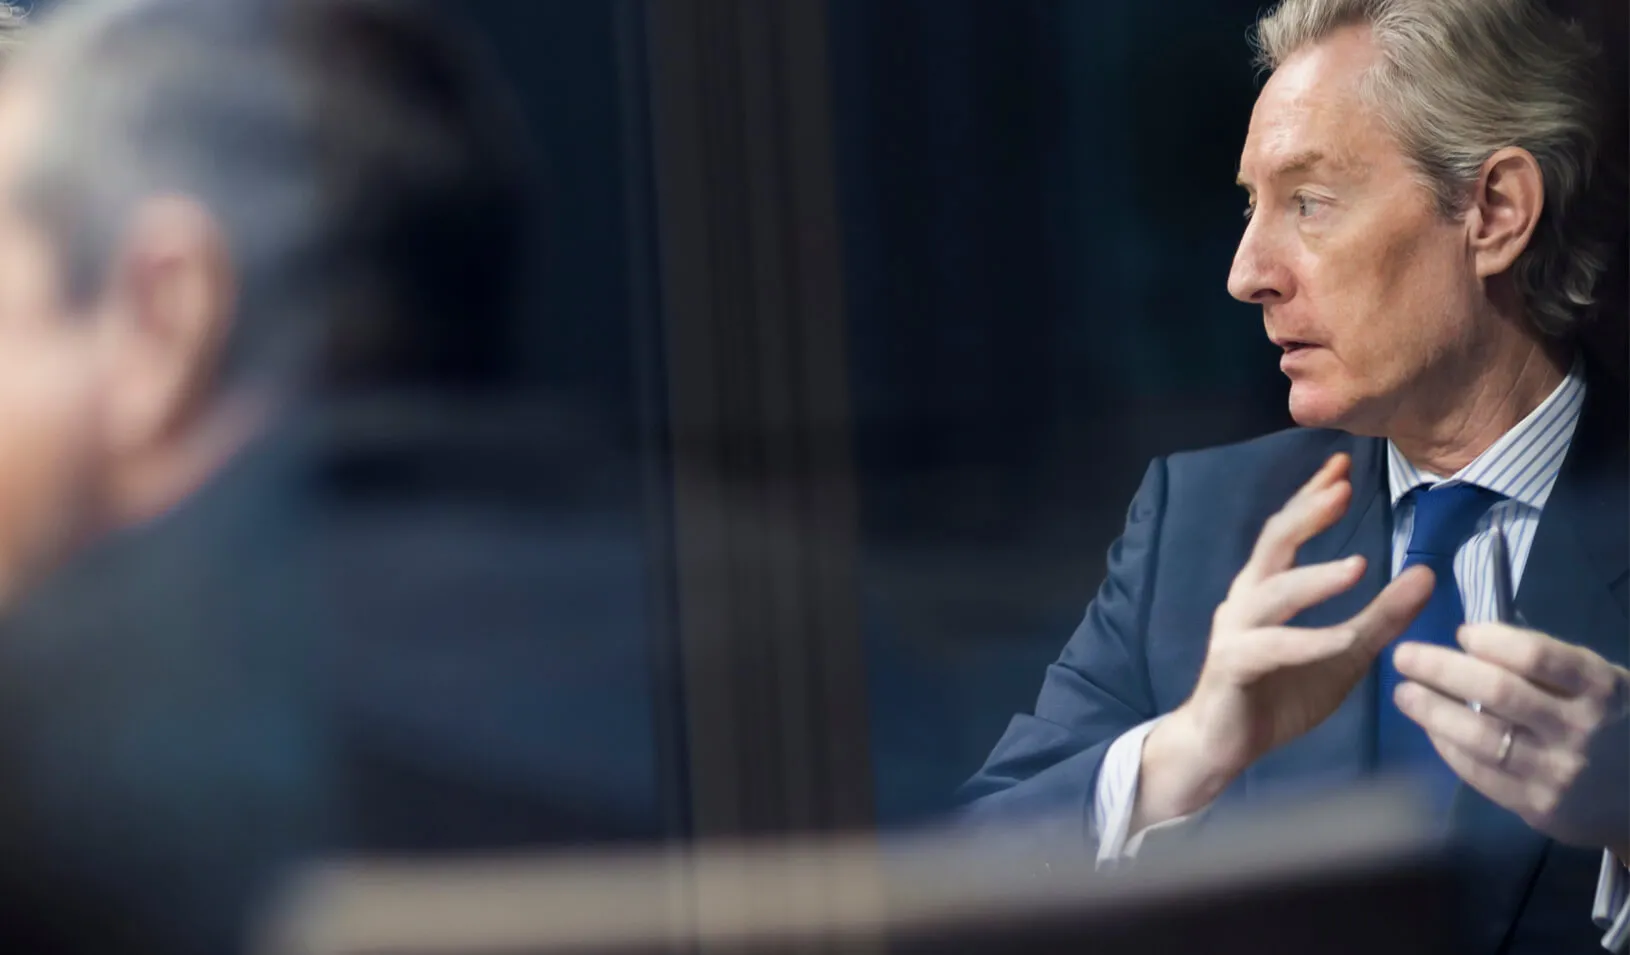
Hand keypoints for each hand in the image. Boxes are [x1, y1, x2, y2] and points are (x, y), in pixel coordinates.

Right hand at [1135, 454, 1434, 828]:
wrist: (1221, 745)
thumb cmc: (1277, 694)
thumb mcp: (1344, 653)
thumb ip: (1382, 616)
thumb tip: (1427, 573)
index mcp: (1266, 589)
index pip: (1289, 531)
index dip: (1313, 497)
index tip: (1342, 465)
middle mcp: (1245, 600)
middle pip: (1274, 545)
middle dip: (1307, 514)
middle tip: (1342, 487)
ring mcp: (1235, 632)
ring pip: (1272, 594)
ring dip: (1315, 579)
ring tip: (1358, 566)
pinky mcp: (1232, 667)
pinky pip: (1271, 648)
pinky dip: (1307, 642)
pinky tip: (1339, 640)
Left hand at [1393, 622, 1629, 855]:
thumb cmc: (1613, 725)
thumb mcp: (1601, 686)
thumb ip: (1551, 666)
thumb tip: (1472, 640)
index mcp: (1600, 688)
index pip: (1536, 656)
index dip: (1491, 640)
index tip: (1461, 632)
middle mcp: (1580, 728)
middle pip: (1498, 691)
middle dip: (1441, 668)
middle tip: (1404, 655)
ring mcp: (1557, 771)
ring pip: (1480, 736)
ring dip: (1432, 710)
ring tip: (1404, 693)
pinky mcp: (1538, 807)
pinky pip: (1480, 773)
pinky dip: (1448, 747)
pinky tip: (1430, 730)